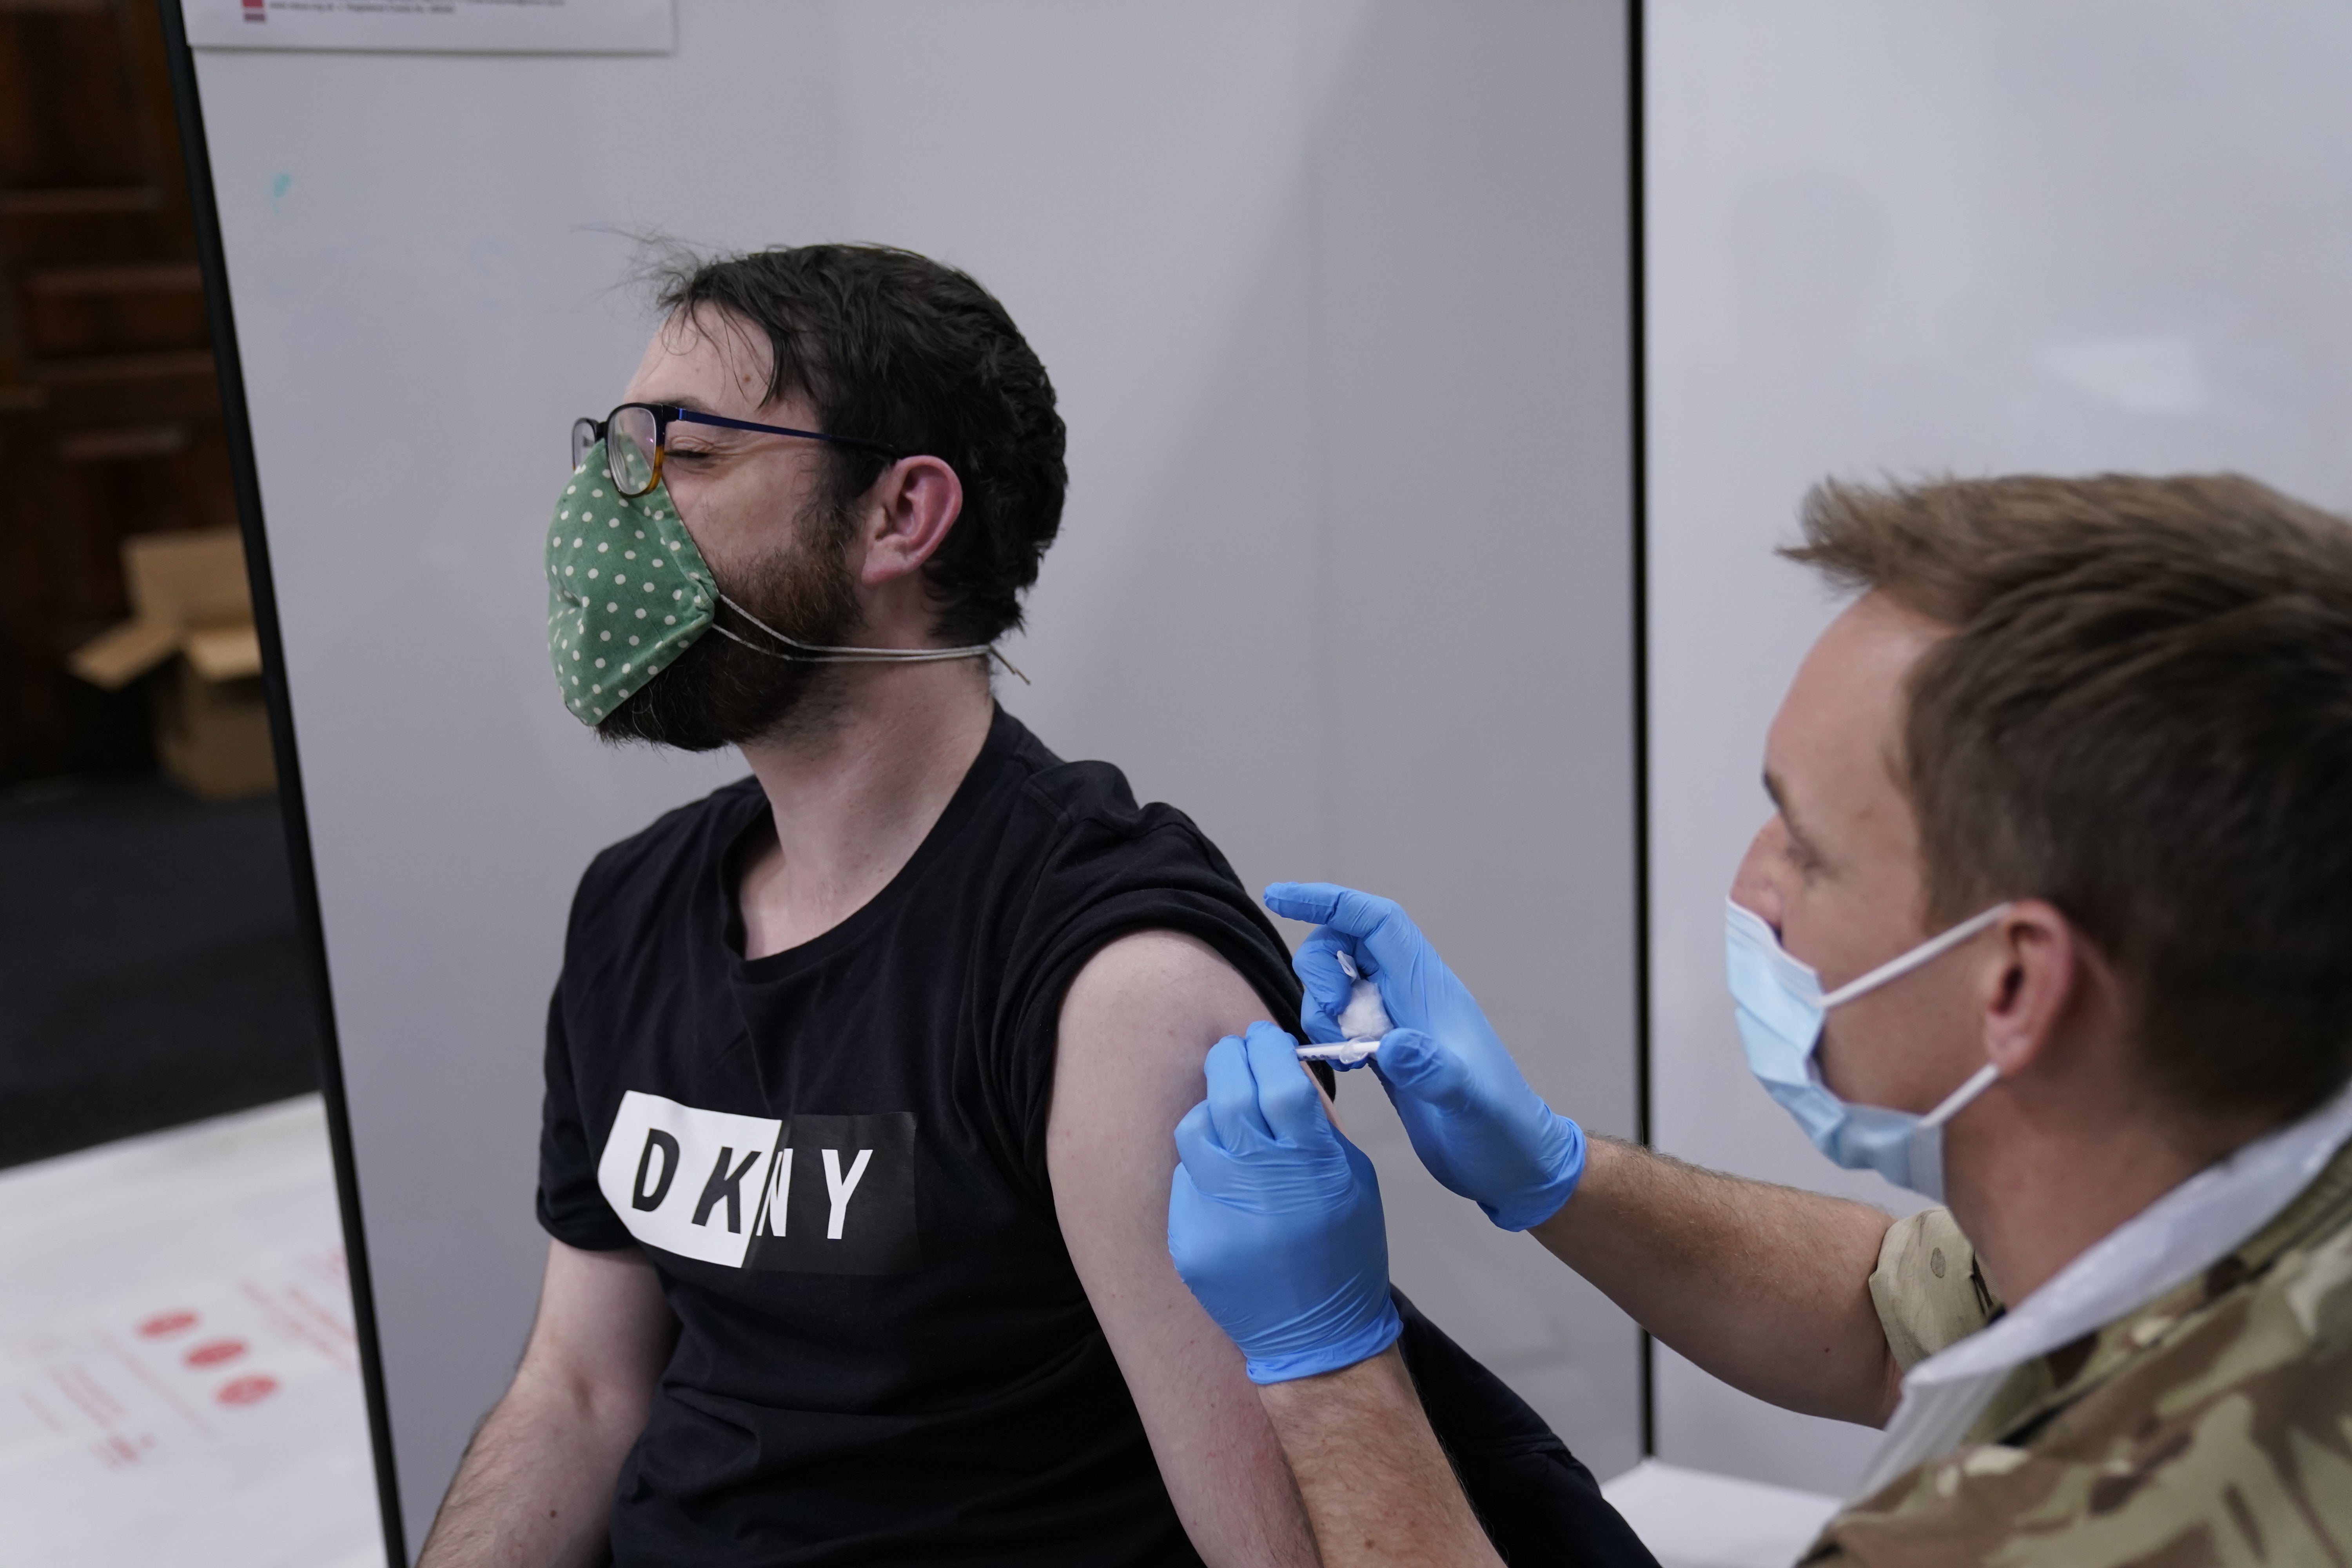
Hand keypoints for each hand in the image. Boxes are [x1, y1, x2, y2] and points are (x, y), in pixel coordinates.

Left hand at [1167, 1021, 1402, 1383]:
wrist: (1316, 1339)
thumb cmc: (1345, 1252)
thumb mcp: (1355, 1180)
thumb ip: (1319, 1125)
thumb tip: (1283, 1068)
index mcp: (1314, 1170)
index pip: (1279, 1082)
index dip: (1267, 1050)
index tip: (1262, 1038)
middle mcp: (1263, 1189)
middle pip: (1229, 1094)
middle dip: (1230, 1061)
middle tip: (1235, 1052)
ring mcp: (1220, 1217)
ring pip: (1194, 1130)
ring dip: (1209, 1109)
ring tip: (1227, 1113)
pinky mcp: (1189, 1241)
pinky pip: (1185, 1179)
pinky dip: (1203, 1166)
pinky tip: (1224, 1176)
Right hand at [1264, 882, 1585, 1230]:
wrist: (1512, 1165)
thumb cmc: (1500, 1133)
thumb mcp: (1469, 1104)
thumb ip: (1432, 1071)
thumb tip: (1390, 1045)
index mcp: (1430, 990)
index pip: (1375, 922)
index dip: (1329, 901)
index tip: (1279, 898)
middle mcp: (1411, 996)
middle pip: (1345, 944)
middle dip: (1319, 973)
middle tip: (1332, 1026)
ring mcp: (1397, 1022)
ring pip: (1338, 982)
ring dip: (1321, 1010)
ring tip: (1344, 1057)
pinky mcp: (1386, 1050)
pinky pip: (1341, 1019)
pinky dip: (1327, 1034)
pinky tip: (1343, 1066)